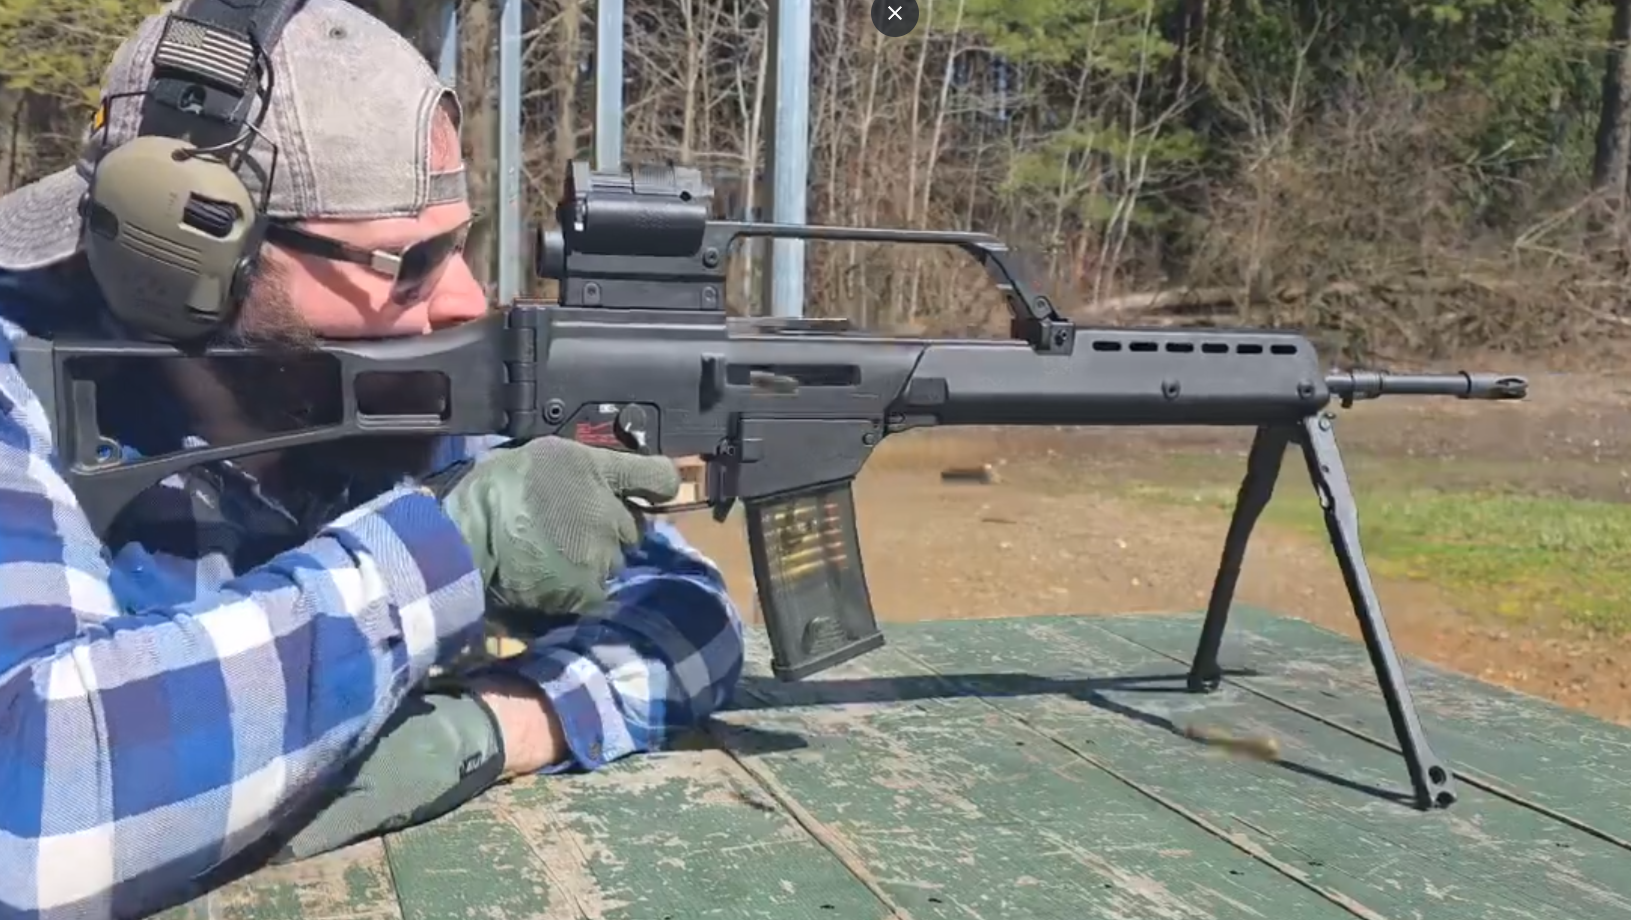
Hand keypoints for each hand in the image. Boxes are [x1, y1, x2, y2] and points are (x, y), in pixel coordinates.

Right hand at [431, 437, 681, 613]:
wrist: (462, 539)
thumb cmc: (491, 490)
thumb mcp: (539, 457)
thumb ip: (577, 470)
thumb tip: (596, 481)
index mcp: (598, 471)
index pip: (657, 476)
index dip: (659, 485)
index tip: (653, 492)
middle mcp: (611, 513)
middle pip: (634, 527)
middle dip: (611, 531)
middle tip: (574, 532)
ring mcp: (603, 555)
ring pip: (615, 563)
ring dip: (595, 563)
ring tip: (555, 560)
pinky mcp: (588, 592)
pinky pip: (597, 594)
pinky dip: (579, 593)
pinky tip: (552, 585)